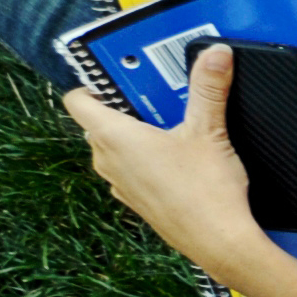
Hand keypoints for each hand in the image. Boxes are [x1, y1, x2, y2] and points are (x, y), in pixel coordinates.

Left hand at [59, 48, 270, 281]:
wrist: (218, 241)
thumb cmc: (206, 192)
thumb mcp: (210, 131)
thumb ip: (208, 89)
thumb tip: (215, 55)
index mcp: (114, 136)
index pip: (77, 100)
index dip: (94, 86)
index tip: (121, 80)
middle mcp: (107, 159)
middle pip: (99, 121)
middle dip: (126, 107)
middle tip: (161, 100)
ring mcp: (119, 183)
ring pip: (114, 147)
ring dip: (135, 135)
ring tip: (174, 129)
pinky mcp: (135, 200)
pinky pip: (129, 170)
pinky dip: (145, 160)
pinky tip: (179, 162)